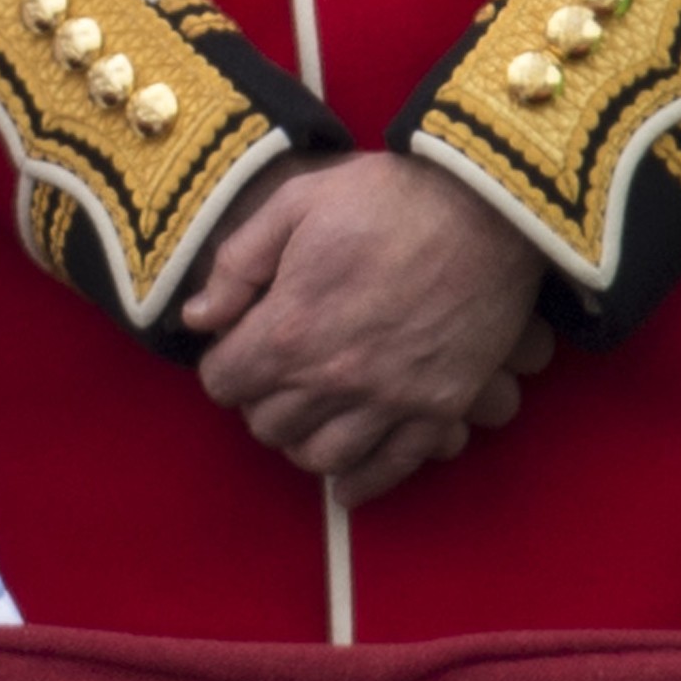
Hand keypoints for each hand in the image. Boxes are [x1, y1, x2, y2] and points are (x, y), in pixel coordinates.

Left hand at [183, 151, 548, 506]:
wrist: (484, 209)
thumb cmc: (384, 197)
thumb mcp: (293, 204)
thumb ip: (237, 265)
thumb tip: (196, 318)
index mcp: (290, 327)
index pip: (224, 382)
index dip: (223, 362)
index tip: (237, 345)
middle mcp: (335, 378)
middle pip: (267, 425)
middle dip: (259, 399)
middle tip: (272, 373)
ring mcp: (391, 400)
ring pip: (320, 457)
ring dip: (302, 439)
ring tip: (307, 412)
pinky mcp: (439, 409)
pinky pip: (390, 469)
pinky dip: (361, 483)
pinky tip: (345, 481)